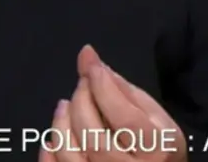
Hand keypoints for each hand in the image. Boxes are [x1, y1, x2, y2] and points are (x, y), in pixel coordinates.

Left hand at [39, 46, 186, 161]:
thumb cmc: (155, 143)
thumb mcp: (150, 113)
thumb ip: (119, 86)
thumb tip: (87, 55)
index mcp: (157, 149)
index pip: (124, 119)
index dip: (103, 90)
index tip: (94, 70)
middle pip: (94, 138)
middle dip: (81, 103)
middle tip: (81, 86)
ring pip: (72, 156)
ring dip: (60, 124)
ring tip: (64, 107)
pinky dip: (50, 153)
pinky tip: (53, 139)